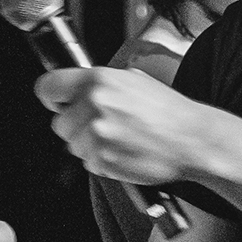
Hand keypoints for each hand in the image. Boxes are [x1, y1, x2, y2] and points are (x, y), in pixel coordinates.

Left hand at [36, 66, 215, 186]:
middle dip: (75, 125)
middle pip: (59, 123)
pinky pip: (88, 162)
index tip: (55, 101)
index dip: (50, 96)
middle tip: (101, 125)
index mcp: (99, 82)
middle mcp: (94, 106)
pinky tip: (124, 151)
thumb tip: (78, 88)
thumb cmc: (168, 110)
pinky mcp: (103, 161)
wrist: (192, 139)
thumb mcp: (134, 80)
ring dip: (89, 144)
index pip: (49, 87)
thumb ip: (101, 84)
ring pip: (73, 145)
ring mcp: (97, 136)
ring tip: (119, 138)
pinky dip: (102, 160)